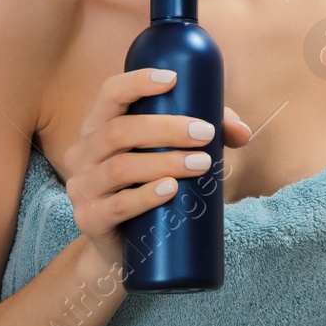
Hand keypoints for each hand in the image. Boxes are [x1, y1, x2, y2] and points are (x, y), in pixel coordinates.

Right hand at [62, 68, 252, 269]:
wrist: (124, 245)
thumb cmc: (150, 184)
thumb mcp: (173, 152)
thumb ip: (208, 134)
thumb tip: (243, 133)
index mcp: (98, 126)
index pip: (109, 92)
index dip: (137, 81)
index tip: (173, 80)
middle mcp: (83, 152)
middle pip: (120, 130)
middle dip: (167, 128)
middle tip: (206, 134)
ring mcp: (82, 188)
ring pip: (120, 167)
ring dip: (165, 162)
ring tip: (202, 164)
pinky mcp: (90, 220)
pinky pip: (117, 205)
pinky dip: (147, 195)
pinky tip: (171, 189)